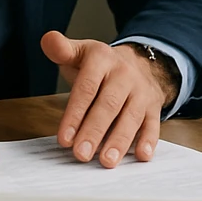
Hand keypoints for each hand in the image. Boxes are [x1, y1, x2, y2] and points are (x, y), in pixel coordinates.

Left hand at [41, 31, 175, 167]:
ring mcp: (141, 92)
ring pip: (131, 117)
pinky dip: (148, 141)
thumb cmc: (100, 67)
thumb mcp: (80, 53)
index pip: (87, 88)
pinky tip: (141, 155)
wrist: (139, 64)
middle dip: (95, 131)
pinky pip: (153, 124)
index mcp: (102, 59)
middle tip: (81, 154)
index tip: (64, 138)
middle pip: (109, 105)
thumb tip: (48, 39)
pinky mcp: (153, 107)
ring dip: (120, 140)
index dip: (75, 113)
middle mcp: (124, 74)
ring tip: (107, 161)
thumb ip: (62, 50)